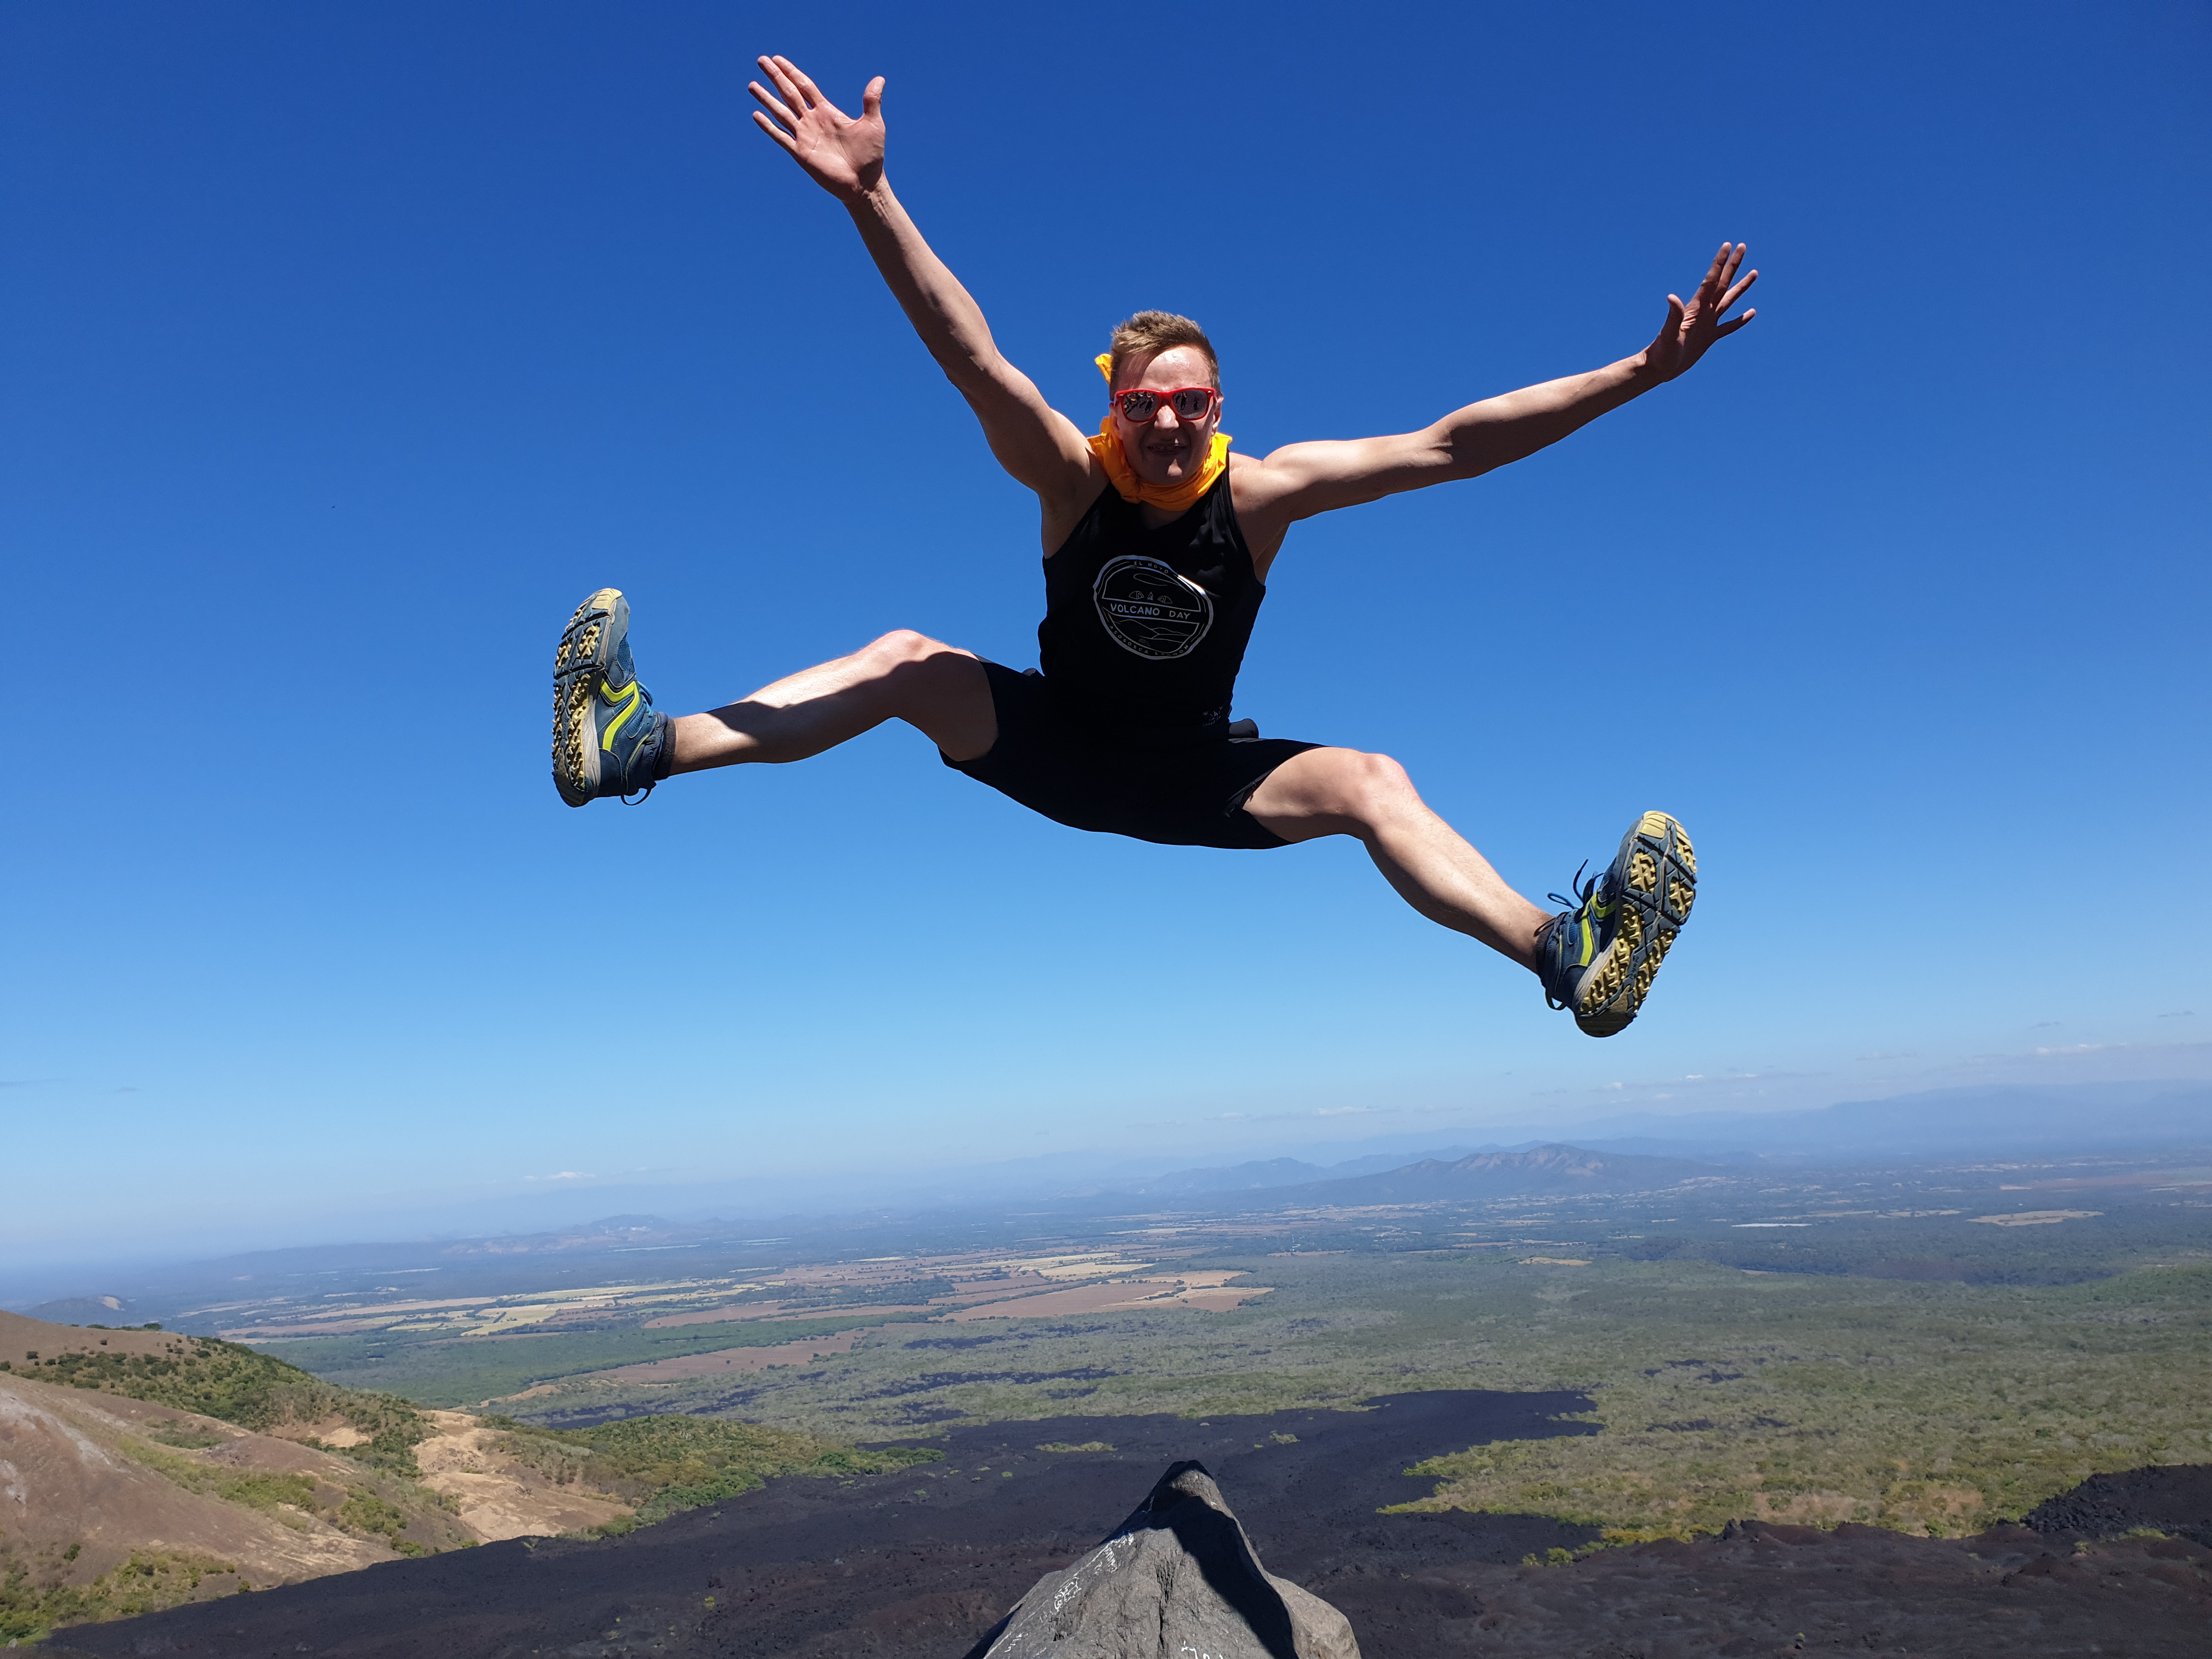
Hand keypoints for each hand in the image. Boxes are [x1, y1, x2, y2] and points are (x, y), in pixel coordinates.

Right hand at [749, 55, 884, 200]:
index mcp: (827, 111)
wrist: (864, 184)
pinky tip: (757, 115)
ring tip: (752, 85)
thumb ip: (871, 101)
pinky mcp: (801, 153)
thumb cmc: (870, 156)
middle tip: (761, 60)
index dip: (791, 72)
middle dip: (775, 77)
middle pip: (789, 93)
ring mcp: (805, 136)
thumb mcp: (873, 124)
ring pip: (781, 112)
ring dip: (767, 98)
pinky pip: (781, 137)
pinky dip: (768, 126)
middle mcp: (812, 121)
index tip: (777, 59)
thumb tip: (880, 79)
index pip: (805, 86)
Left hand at [1642, 243, 1757, 380]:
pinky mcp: (1709, 338)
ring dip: (1741, 287)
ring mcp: (1707, 324)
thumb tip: (1671, 296)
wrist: (1658, 369)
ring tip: (1754, 273)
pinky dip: (1740, 320)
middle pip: (1722, 284)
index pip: (1711, 281)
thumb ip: (1673, 316)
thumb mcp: (1668, 334)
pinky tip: (1751, 312)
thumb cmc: (1660, 353)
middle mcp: (1703, 313)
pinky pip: (1729, 326)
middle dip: (1732, 265)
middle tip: (1742, 246)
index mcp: (1695, 309)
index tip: (1728, 245)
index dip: (1719, 263)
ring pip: (1729, 301)